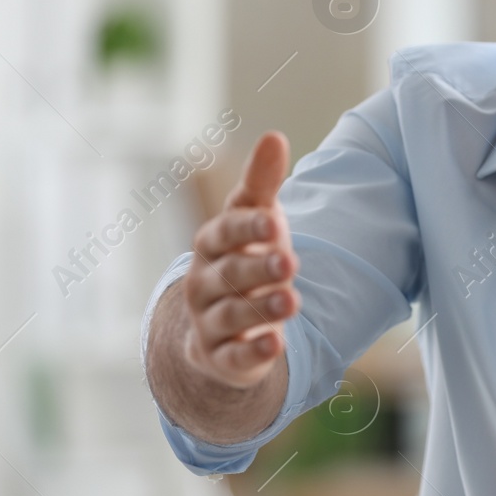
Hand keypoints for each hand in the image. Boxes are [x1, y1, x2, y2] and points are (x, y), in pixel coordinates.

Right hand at [181, 131, 301, 386]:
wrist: (222, 326)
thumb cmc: (245, 259)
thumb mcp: (255, 221)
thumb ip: (262, 184)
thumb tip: (274, 137)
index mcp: (211, 245)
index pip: (224, 233)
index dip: (248, 228)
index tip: (274, 222)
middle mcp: (203, 283)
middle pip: (230, 275)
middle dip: (258, 269)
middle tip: (289, 262)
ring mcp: (209, 322)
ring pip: (232, 315)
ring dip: (260, 308)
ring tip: (291, 300)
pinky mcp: (221, 358)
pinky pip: (233, 357)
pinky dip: (252, 352)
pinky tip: (274, 344)